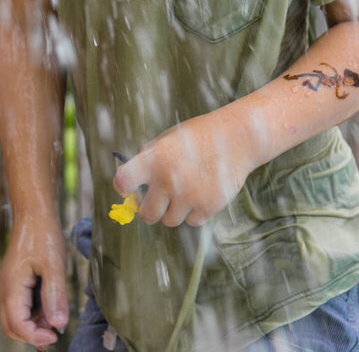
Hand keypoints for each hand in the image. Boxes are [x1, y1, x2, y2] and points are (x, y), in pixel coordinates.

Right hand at [0, 213, 69, 346]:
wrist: (33, 213)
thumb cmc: (43, 235)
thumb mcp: (53, 265)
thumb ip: (54, 295)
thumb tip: (58, 324)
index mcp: (12, 287)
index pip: (17, 325)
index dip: (35, 336)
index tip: (56, 334)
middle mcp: (6, 290)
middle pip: (11, 327)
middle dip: (32, 335)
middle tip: (55, 331)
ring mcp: (10, 287)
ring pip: (16, 319)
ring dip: (34, 326)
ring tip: (55, 317)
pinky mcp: (16, 284)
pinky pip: (21, 308)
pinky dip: (34, 315)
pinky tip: (51, 308)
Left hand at [112, 108, 261, 227]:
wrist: (236, 138)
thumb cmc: (198, 136)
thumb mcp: (168, 138)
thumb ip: (148, 157)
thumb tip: (129, 181)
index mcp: (154, 159)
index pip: (123, 181)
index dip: (124, 187)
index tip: (130, 188)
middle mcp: (168, 180)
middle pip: (147, 214)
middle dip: (150, 208)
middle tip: (158, 199)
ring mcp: (189, 196)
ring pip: (169, 221)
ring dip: (174, 210)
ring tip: (185, 191)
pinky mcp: (208, 207)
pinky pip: (192, 221)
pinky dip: (194, 212)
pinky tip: (201, 193)